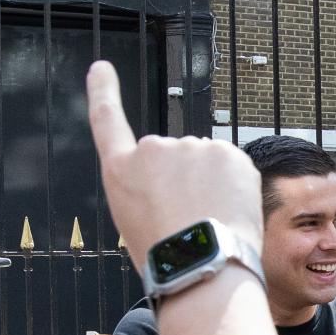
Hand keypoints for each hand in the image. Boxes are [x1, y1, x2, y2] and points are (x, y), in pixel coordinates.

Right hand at [86, 61, 261, 266]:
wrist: (203, 267)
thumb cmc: (167, 258)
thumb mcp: (135, 222)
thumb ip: (150, 189)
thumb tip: (185, 181)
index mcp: (121, 170)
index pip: (107, 120)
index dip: (104, 91)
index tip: (102, 68)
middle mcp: (152, 149)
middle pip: (172, 158)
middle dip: (183, 181)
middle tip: (187, 221)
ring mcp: (192, 146)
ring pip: (204, 164)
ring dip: (209, 186)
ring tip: (207, 222)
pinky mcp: (227, 152)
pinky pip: (231, 169)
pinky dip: (233, 188)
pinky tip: (227, 213)